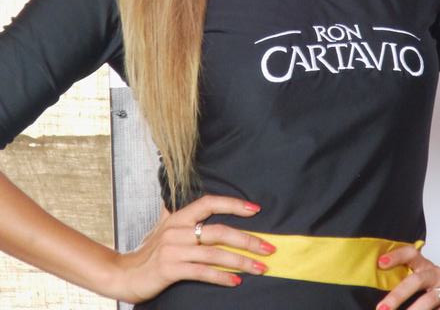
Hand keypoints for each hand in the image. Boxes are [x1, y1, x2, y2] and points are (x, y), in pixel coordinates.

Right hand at [109, 194, 274, 302]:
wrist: (124, 274)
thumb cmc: (148, 252)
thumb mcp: (163, 227)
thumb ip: (181, 215)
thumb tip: (198, 203)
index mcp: (178, 217)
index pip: (209, 203)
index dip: (233, 204)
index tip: (256, 209)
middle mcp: (177, 230)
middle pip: (218, 231)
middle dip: (247, 239)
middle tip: (269, 248)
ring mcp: (174, 250)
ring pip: (215, 253)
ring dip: (241, 261)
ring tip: (260, 268)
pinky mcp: (170, 269)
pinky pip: (202, 272)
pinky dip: (222, 277)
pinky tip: (237, 281)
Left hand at [376, 246, 439, 309]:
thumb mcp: (427, 280)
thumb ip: (409, 282)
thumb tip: (384, 300)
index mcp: (427, 266)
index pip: (411, 254)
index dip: (396, 256)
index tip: (380, 263)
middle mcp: (438, 275)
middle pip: (417, 280)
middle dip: (398, 295)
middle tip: (382, 308)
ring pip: (429, 300)